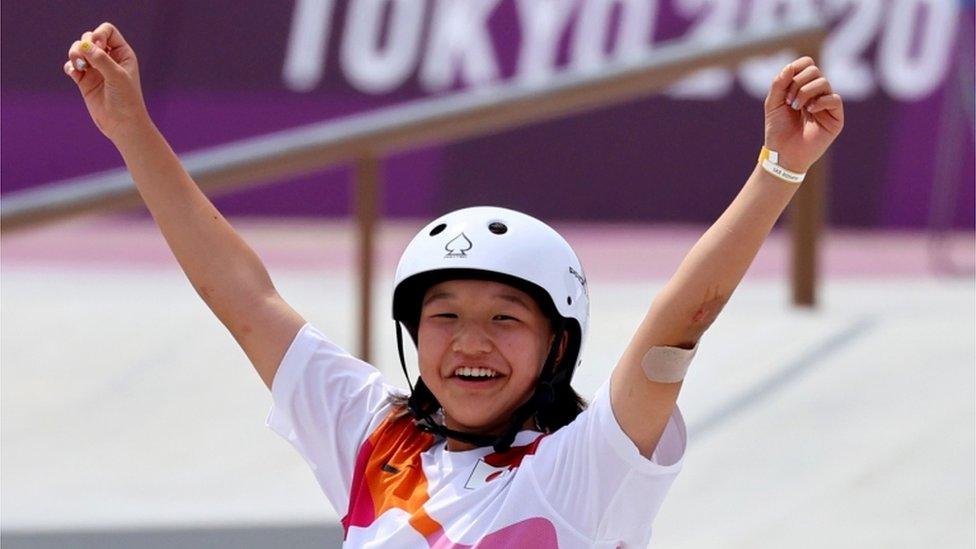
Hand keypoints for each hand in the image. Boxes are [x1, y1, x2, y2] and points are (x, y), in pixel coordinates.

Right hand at [64, 22, 150, 142]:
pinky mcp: (85, 81)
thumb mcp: (117, 76)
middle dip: (84, 44)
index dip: (99, 34)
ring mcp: (96, 69)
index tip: (97, 46)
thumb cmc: (126, 100)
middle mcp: (109, 59)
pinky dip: (70, 66)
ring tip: (79, 66)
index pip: (107, 31)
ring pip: (78, 50)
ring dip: (74, 53)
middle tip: (87, 60)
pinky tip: (75, 73)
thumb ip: (101, 59)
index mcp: (122, 54)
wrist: (122, 125)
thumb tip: (84, 44)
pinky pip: (71, 66)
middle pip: (89, 38)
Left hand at [763, 57, 843, 172]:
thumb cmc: (777, 130)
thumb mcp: (773, 103)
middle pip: (815, 70)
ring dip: (805, 92)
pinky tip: (809, 110)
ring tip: (795, 107)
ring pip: (824, 82)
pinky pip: (835, 99)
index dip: (796, 68)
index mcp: (803, 87)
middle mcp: (817, 94)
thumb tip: (790, 67)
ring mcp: (827, 105)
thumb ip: (779, 83)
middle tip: (788, 101)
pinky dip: (820, 101)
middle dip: (797, 82)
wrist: (782, 154)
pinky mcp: (835, 118)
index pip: (807, 64)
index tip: (784, 85)